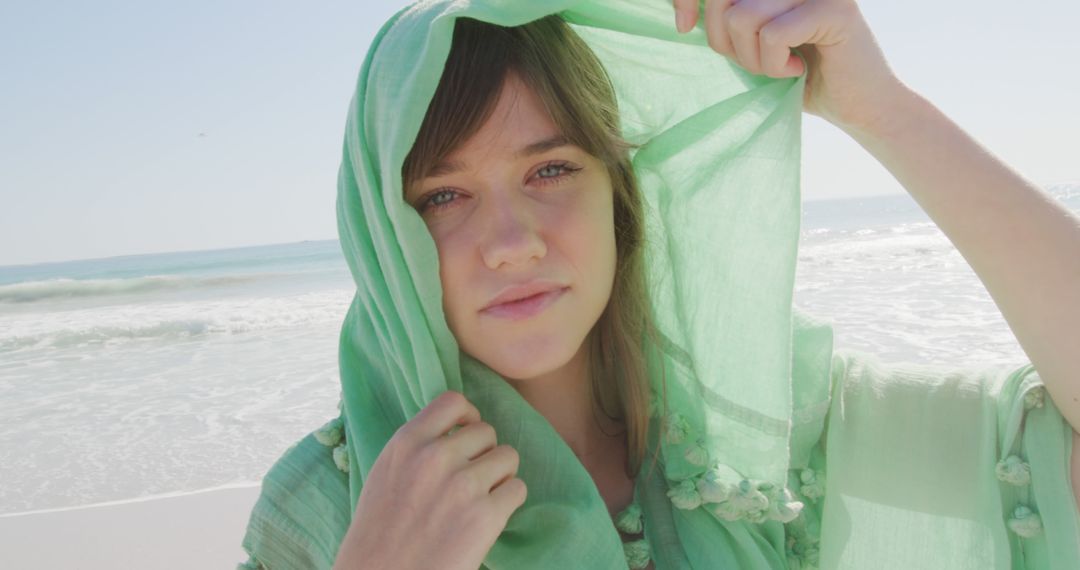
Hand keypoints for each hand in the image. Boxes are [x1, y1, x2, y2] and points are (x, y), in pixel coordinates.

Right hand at [333, 391, 526, 569]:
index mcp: (407, 442)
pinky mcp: (486, 515)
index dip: (467, 416)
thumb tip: (456, 429)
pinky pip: (517, 489)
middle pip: (486, 431)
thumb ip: (417, 447)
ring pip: (508, 456)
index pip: (453, 401)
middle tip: (470, 479)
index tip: (466, 434)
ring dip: (499, 476)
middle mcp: (436, 456)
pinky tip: (488, 517)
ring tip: (480, 498)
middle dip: (484, 453)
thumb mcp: (386, 473)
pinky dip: (508, 502)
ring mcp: (463, 485)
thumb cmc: (379, 532)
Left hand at [673, 0, 910, 133]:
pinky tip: (795, 72)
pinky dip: (774, 64)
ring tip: (778, 70)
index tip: (683, 27)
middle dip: (721, 39)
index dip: (685, 0)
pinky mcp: (834, 9)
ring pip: (743, 16)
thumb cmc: (802, 80)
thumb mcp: (751, 46)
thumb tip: (682, 15)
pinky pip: (772, 35)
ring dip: (751, 58)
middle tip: (752, 64)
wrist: (859, 109)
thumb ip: (726, 22)